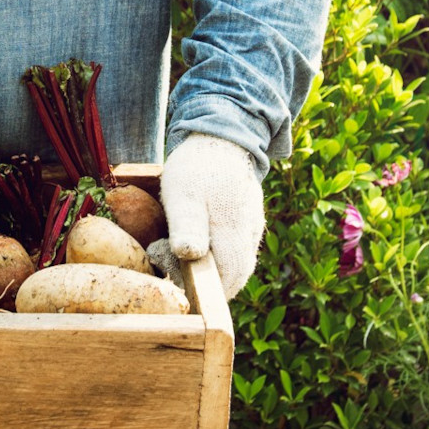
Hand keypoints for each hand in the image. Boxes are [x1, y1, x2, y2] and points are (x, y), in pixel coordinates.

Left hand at [159, 135, 264, 298]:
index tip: (176, 283)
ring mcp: (252, 229)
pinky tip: (198, 247)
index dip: (204, 291)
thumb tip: (191, 256)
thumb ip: (188, 226)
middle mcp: (249, 235)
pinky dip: (219, 257)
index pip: (227, 280)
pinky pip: (237, 250)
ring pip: (238, 265)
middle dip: (207, 286)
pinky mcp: (250, 222)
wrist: (222, 137)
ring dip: (213, 273)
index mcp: (234, 231)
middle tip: (176, 275)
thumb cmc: (197, 167)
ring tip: (182, 261)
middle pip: (235, 277)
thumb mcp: (182, 194)